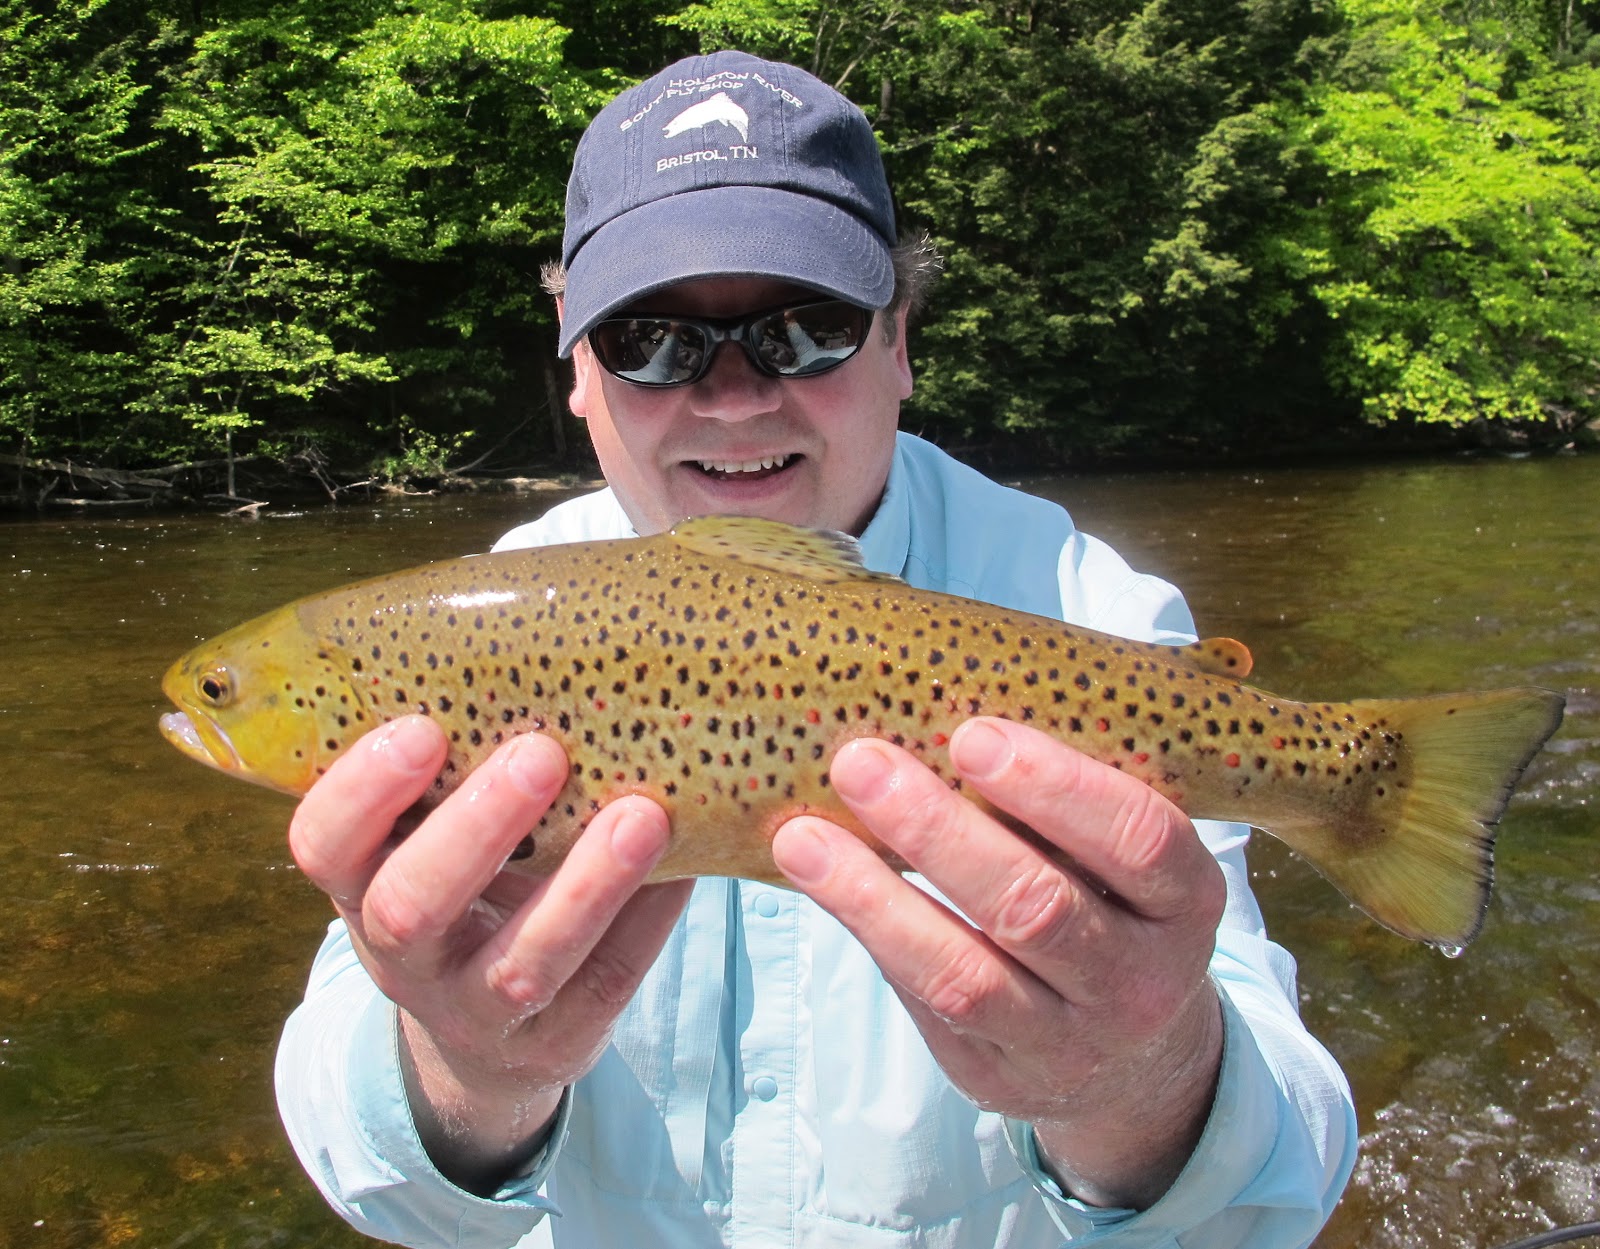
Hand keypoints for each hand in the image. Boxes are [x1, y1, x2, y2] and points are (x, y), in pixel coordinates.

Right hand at [287, 715, 693, 1193]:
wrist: (486, 1040)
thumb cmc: (467, 881)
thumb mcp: (434, 832)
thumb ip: (457, 761)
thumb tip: (535, 632)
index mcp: (361, 883)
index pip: (323, 844)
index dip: (361, 790)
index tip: (422, 728)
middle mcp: (404, 957)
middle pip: (412, 907)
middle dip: (475, 828)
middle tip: (540, 753)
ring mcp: (478, 1011)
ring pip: (521, 965)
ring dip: (583, 887)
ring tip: (642, 814)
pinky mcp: (557, 1044)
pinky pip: (605, 985)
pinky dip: (646, 922)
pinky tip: (684, 863)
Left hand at [771, 717, 1226, 1210]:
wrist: (1133, 1056)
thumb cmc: (1109, 907)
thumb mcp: (1124, 858)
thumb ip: (1066, 797)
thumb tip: (939, 702)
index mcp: (1183, 902)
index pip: (1139, 838)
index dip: (1057, 786)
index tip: (972, 733)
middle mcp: (1140, 982)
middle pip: (1036, 908)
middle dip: (939, 830)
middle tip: (861, 763)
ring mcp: (1071, 1042)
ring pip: (965, 974)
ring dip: (874, 897)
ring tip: (803, 838)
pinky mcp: (1000, 1080)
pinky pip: (928, 1006)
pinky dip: (871, 937)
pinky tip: (822, 882)